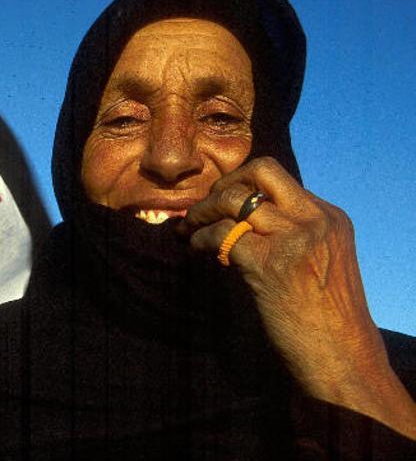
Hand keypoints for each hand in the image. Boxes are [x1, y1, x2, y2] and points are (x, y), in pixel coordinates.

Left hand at [178, 157, 415, 437]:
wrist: (342, 357)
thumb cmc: (325, 317)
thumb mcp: (320, 261)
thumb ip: (292, 235)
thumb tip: (241, 220)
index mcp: (328, 216)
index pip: (277, 177)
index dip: (240, 184)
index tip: (219, 201)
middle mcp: (315, 219)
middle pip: (261, 171)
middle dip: (222, 185)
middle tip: (201, 209)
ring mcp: (295, 239)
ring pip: (234, 200)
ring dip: (201, 213)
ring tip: (186, 230)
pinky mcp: (272, 264)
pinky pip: (223, 234)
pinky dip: (200, 238)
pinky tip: (194, 249)